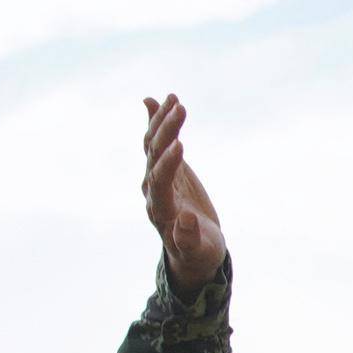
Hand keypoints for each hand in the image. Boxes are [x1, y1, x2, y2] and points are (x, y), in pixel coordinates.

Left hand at [142, 95, 227, 285]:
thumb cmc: (198, 253)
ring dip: (162, 121)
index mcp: (161, 210)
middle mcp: (153, 190)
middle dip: (166, 132)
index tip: (181, 145)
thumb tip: (184, 219)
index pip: (159, 182)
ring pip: (153, 145)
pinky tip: (154, 101)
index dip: (167, 164)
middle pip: (154, 156)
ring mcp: (157, 177)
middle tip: (180, 109)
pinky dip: (155, 122)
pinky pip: (157, 143)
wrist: (193, 250)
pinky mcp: (166, 169)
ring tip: (173, 99)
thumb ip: (189, 238)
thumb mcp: (199, 251)